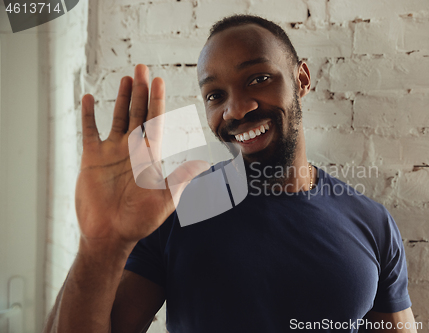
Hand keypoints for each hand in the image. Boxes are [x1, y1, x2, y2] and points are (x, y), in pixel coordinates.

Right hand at [75, 64, 208, 247]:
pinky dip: (89, 115)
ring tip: (126, 79)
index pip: (155, 121)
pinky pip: (90, 131)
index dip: (157, 100)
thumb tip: (205, 164)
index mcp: (150, 155)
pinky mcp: (92, 158)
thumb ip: (182, 178)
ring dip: (121, 99)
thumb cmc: (140, 219)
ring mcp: (112, 152)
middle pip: (138, 113)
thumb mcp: (166, 198)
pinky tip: (90, 98)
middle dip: (141, 91)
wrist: (112, 234)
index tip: (159, 81)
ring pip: (117, 117)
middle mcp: (132, 149)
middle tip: (142, 68)